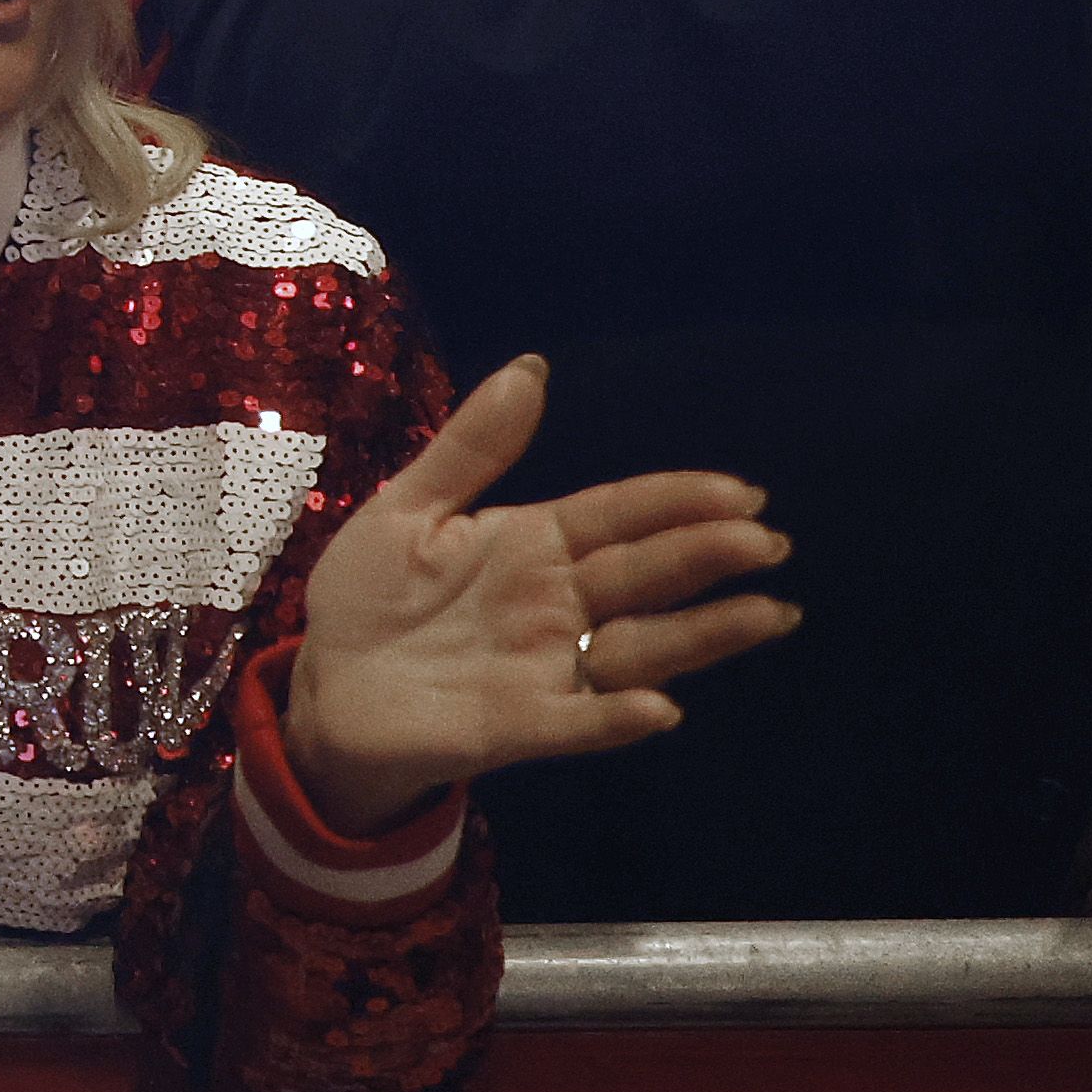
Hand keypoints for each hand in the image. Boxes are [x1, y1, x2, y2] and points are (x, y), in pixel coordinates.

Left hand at [283, 354, 793, 837]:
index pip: (619, 516)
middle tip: (768, 541)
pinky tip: (658, 708)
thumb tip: (533, 366)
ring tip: (769, 614)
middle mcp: (557, 605)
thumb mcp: (409, 507)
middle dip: (708, 556)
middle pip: (645, 575)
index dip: (677, 502)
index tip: (743, 491)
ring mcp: (547, 667)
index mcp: (532, 544)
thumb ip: (472, 446)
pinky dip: (616, 716)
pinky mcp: (520, 726)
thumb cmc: (370, 596)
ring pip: (641, 647)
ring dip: (703, 634)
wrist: (322, 686)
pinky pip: (579, 721)